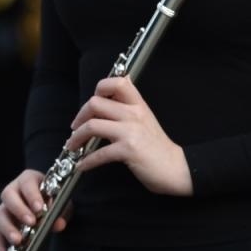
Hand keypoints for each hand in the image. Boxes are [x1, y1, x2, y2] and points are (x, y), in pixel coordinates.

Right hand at [0, 168, 71, 250]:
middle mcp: (13, 191)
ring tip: (18, 241)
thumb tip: (58, 223)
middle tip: (31, 223)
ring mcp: (5, 208)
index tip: (40, 208)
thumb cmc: (53, 200)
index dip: (32, 195)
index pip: (27, 182)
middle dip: (19, 210)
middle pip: (8, 196)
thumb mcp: (62, 203)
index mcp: (28, 180)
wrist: (48, 208)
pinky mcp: (1, 225)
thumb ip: (61, 211)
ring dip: (8, 228)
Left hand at [66, 77, 191, 196]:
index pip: (117, 82)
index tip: (91, 104)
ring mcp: (131, 131)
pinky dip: (87, 161)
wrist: (177, 169)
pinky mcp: (128, 150)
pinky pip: (99, 153)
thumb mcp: (145, 120)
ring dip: (76, 138)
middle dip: (79, 116)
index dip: (100, 88)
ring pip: (92, 125)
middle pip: (95, 103)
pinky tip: (83, 165)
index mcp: (138, 105)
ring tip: (73, 146)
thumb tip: (106, 101)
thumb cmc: (158, 147)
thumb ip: (127, 109)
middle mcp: (134, 114)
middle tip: (75, 128)